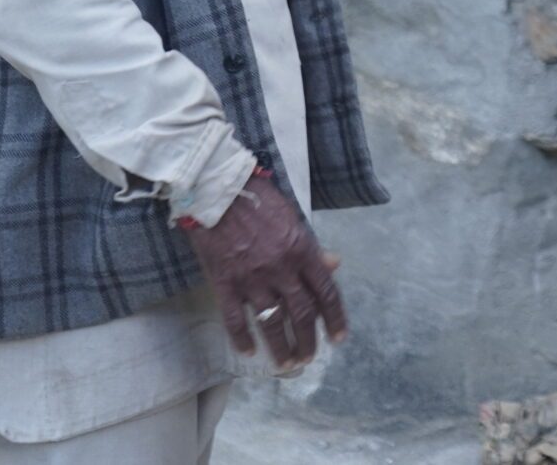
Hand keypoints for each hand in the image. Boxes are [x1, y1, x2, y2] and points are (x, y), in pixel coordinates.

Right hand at [180, 168, 346, 367]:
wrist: (218, 191)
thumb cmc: (259, 202)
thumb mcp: (294, 219)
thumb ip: (313, 248)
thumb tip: (335, 265)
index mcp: (302, 250)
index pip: (326, 292)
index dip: (335, 318)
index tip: (339, 338)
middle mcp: (281, 268)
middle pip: (302, 313)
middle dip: (309, 340)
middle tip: (309, 358)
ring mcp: (252, 278)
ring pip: (271, 322)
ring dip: (281, 347)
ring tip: (286, 365)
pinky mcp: (224, 283)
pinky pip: (235, 319)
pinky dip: (242, 339)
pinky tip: (248, 353)